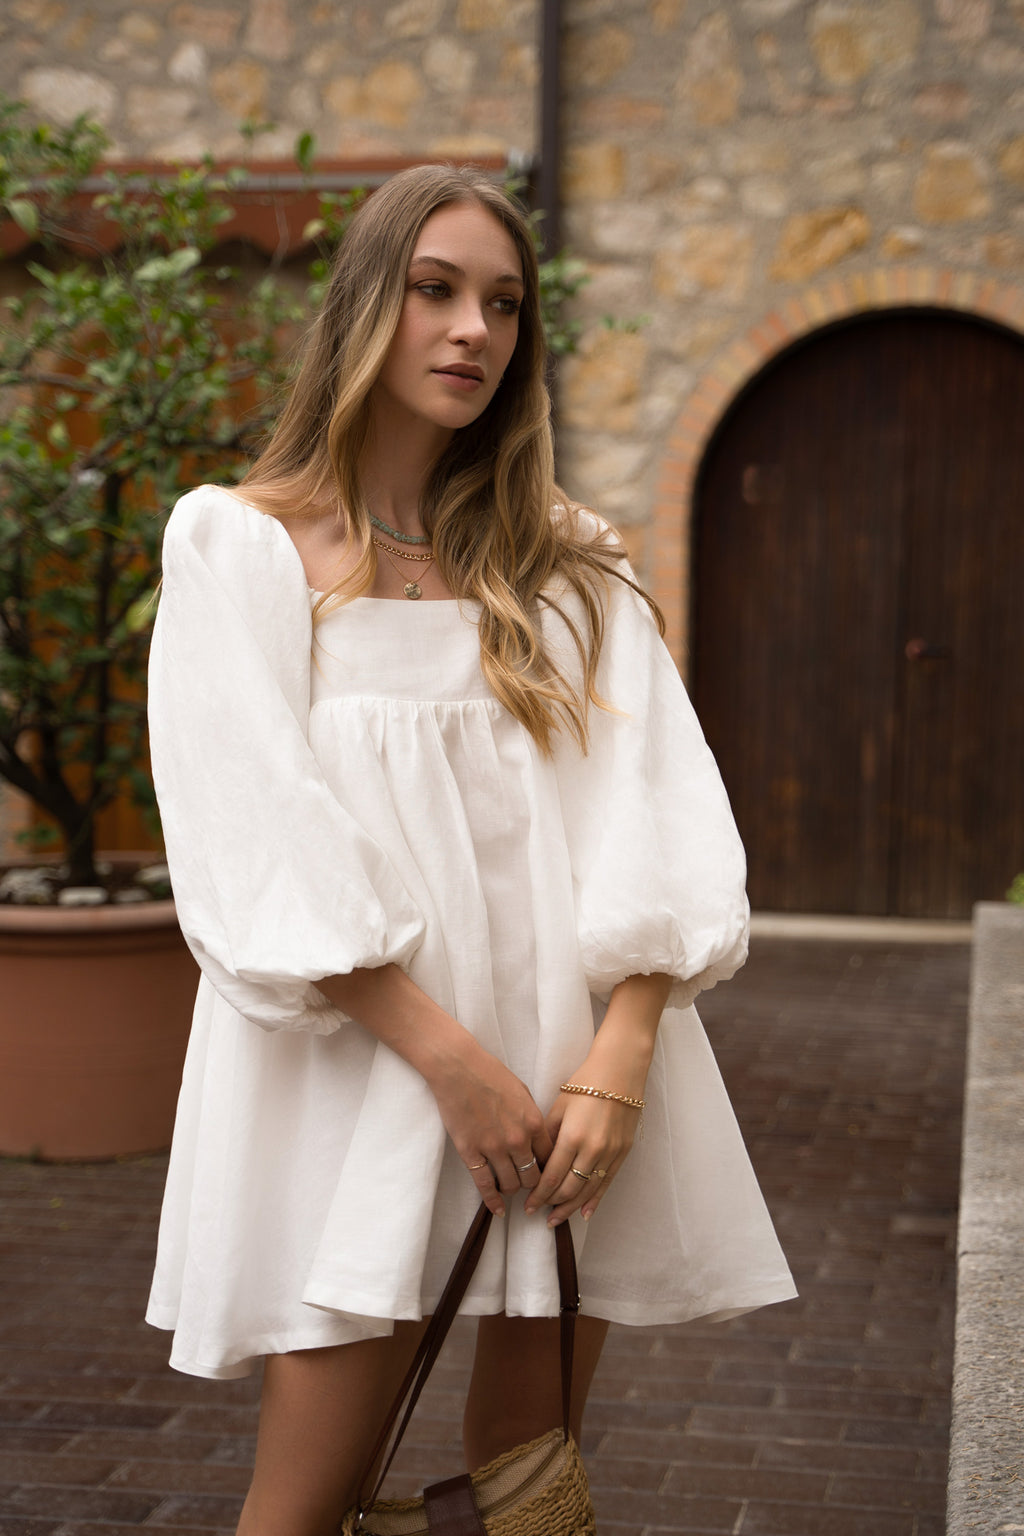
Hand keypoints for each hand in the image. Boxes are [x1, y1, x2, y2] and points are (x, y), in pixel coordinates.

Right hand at [429, 1038, 551, 1217]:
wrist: (458, 1067)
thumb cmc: (490, 1073)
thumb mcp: (522, 1092)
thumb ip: (533, 1118)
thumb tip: (538, 1140)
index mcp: (534, 1123)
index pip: (551, 1159)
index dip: (550, 1171)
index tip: (547, 1177)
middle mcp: (518, 1140)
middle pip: (533, 1177)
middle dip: (533, 1186)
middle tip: (530, 1189)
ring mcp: (494, 1148)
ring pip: (511, 1185)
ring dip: (512, 1191)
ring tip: (510, 1190)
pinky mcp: (471, 1153)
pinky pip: (485, 1185)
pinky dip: (493, 1201)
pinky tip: (497, 1209)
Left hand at [522, 972, 669, 1225]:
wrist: (620, 1071)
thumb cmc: (585, 1084)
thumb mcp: (559, 1107)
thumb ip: (548, 1137)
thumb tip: (537, 1163)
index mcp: (573, 1137)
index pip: (552, 1177)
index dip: (539, 1195)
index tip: (527, 1205)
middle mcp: (593, 1150)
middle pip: (569, 1189)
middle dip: (551, 1204)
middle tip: (537, 1214)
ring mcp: (610, 1154)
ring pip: (588, 1191)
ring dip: (570, 1208)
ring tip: (555, 1219)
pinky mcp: (623, 1153)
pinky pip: (606, 1184)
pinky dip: (594, 1201)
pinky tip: (584, 1213)